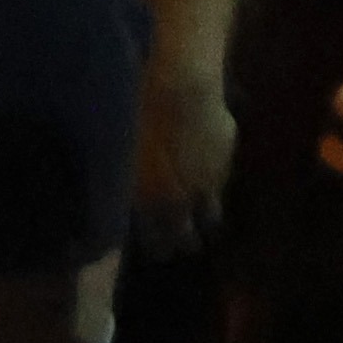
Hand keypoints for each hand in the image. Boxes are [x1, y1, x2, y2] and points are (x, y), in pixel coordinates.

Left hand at [130, 47, 232, 258]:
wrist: (180, 90)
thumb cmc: (136, 121)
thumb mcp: (118, 157)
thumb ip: (123, 187)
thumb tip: (114, 201)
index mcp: (152, 202)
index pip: (159, 242)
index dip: (159, 248)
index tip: (160, 252)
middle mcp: (184, 200)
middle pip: (189, 236)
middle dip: (184, 241)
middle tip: (182, 243)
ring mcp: (211, 180)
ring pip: (213, 213)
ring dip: (206, 218)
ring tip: (204, 220)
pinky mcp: (228, 157)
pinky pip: (222, 180)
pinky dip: (214, 184)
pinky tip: (208, 177)